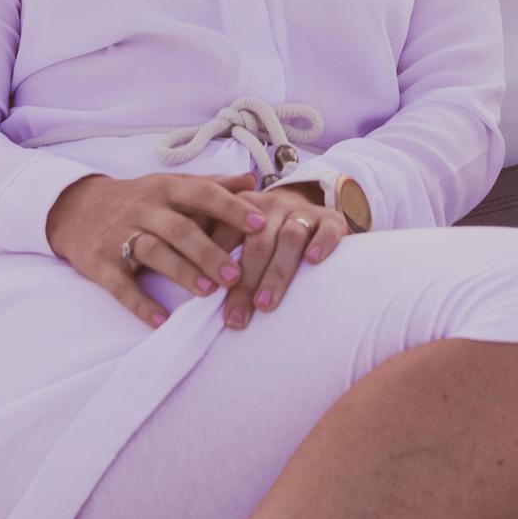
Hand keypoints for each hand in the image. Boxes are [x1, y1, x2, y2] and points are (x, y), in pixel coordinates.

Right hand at [45, 172, 266, 328]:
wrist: (76, 209)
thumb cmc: (138, 200)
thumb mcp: (170, 186)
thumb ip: (211, 184)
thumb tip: (252, 180)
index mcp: (165, 189)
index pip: (202, 193)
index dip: (231, 208)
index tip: (261, 224)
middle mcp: (144, 209)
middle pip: (179, 228)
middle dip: (209, 251)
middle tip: (236, 275)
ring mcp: (120, 235)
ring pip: (153, 252)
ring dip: (181, 272)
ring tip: (208, 292)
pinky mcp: (101, 263)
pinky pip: (121, 286)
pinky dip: (141, 304)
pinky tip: (162, 320)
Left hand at [221, 180, 351, 330]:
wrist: (304, 200)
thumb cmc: (261, 230)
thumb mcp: (234, 229)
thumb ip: (212, 246)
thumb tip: (186, 277)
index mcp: (242, 207)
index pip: (227, 235)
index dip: (216, 266)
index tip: (207, 300)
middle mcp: (272, 206)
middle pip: (257, 243)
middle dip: (245, 283)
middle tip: (235, 318)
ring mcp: (303, 212)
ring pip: (290, 238)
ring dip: (276, 273)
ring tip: (265, 305)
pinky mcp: (331, 220)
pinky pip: (328, 230)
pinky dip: (321, 243)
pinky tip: (313, 261)